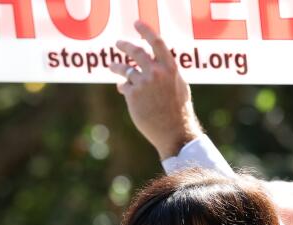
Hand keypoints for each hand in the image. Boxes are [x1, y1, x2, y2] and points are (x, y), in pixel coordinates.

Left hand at [111, 21, 202, 158]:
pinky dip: (123, 86)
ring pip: (125, 69)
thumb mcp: (179, 86)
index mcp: (170, 68)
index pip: (157, 42)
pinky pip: (124, 86)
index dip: (146, 31)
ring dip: (117, 66)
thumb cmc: (179, 111)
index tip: (137, 24)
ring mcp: (144, 83)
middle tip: (118, 44)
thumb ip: (168, 72)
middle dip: (125, 45)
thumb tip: (157, 61)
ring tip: (112, 66)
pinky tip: (123, 90)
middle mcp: (156, 72)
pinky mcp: (133, 95)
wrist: (174, 133)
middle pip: (136, 52)